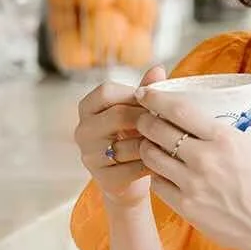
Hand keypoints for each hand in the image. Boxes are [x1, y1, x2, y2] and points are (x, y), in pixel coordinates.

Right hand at [75, 65, 165, 207]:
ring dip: (152, 144)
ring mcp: (90, 157)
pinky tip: (162, 162)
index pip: (106, 91)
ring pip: (128, 144)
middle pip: (118, 115)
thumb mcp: (137, 112)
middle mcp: (83, 131)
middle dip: (146, 119)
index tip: (151, 104)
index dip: (133, 95)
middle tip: (166, 123)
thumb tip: (158, 68)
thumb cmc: (134, 138)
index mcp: (87, 109)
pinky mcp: (104, 179)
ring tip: (167, 143)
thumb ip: (145, 91)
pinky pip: (134, 168)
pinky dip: (152, 165)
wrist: (130, 181)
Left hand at [135, 74, 250, 249]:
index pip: (178, 110)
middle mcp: (204, 159)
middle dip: (144, 120)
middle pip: (156, 130)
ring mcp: (192, 185)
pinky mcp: (185, 206)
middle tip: (144, 116)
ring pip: (150, 156)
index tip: (146, 92)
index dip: (156, 98)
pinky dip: (154, 173)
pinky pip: (156, 183)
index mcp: (224, 138)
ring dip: (145, 145)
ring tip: (148, 141)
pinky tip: (159, 168)